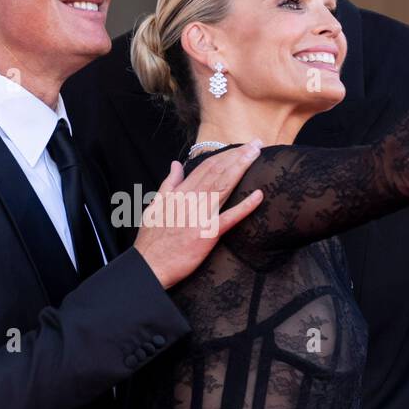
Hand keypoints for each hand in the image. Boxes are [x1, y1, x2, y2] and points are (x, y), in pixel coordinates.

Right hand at [133, 143, 264, 288]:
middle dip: (239, 155)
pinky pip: (229, 218)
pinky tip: (258, 195)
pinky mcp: (207, 234)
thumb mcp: (156, 205)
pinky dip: (244, 206)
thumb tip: (176, 164)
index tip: (241, 146)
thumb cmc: (152, 239)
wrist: (149, 265)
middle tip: (258, 143)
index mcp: (180, 193)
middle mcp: (191, 200)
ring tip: (257, 155)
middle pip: (218, 172)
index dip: (225, 154)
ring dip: (242, 168)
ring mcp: (200, 216)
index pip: (206, 167)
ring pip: (224, 186)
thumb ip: (169, 184)